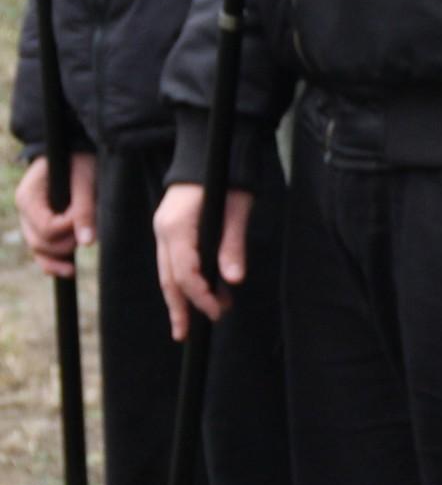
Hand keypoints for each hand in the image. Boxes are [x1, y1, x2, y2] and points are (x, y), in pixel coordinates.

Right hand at [13, 153, 96, 279]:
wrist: (76, 150)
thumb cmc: (79, 159)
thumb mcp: (84, 179)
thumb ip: (84, 209)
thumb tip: (87, 243)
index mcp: (28, 198)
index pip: (46, 227)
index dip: (68, 228)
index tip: (86, 216)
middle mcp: (25, 212)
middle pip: (40, 243)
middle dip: (65, 244)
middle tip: (88, 232)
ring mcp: (31, 221)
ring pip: (39, 250)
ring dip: (59, 257)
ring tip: (75, 262)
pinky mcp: (42, 226)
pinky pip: (42, 250)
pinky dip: (52, 262)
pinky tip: (67, 270)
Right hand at [155, 181, 253, 339]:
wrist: (210, 149)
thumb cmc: (228, 177)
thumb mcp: (236, 209)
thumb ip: (232, 245)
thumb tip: (234, 280)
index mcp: (177, 227)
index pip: (185, 274)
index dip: (202, 297)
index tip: (219, 312)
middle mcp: (163, 230)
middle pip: (168, 278)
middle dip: (179, 307)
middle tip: (187, 335)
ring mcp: (162, 229)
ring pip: (166, 271)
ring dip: (180, 297)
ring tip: (194, 321)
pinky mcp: (169, 227)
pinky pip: (171, 260)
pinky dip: (183, 279)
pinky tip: (198, 293)